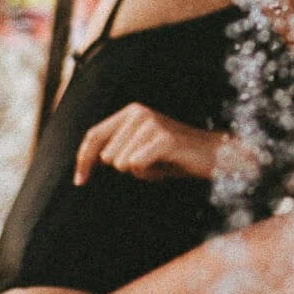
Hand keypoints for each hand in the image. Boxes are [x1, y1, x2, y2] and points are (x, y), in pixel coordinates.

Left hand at [74, 103, 260, 185]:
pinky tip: (166, 167)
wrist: (214, 156)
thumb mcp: (142, 148)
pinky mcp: (162, 139)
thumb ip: (117, 148)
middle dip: (126, 169)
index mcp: (131, 111)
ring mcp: (151, 124)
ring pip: (121, 163)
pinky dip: (150, 173)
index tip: (79, 181)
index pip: (94, 136)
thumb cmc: (176, 156)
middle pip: (107, 156)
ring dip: (140, 172)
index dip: (82, 160)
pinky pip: (137, 166)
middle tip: (152, 164)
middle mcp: (138, 113)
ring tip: (161, 164)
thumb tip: (90, 159)